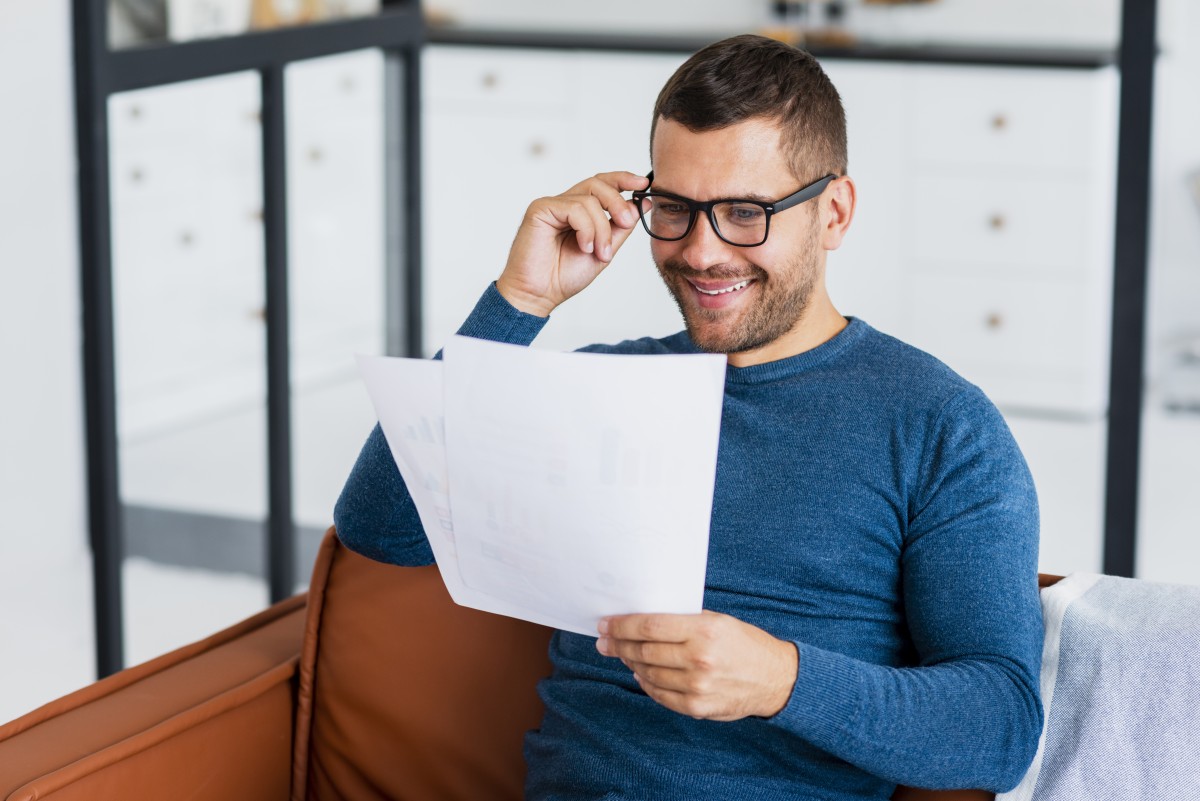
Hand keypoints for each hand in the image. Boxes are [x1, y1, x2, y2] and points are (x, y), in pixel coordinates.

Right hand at [496, 171, 649, 316]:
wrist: (539, 294)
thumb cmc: (564, 276)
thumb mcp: (604, 250)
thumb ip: (621, 228)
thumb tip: (641, 204)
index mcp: (579, 212)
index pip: (603, 185)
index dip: (623, 179)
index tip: (643, 184)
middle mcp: (565, 204)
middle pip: (598, 184)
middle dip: (617, 202)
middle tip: (626, 222)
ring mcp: (552, 205)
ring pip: (589, 200)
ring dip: (602, 229)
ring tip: (600, 252)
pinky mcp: (540, 209)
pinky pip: (574, 209)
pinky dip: (586, 229)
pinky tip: (584, 247)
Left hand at [595, 611, 798, 721]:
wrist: (775, 678)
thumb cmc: (744, 644)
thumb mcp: (717, 621)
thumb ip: (682, 622)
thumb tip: (641, 623)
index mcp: (704, 630)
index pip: (649, 626)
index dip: (621, 625)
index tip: (605, 624)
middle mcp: (699, 659)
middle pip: (644, 651)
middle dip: (618, 645)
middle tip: (604, 641)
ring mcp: (697, 686)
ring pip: (648, 673)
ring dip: (630, 663)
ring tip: (622, 654)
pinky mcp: (697, 707)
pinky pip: (660, 694)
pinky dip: (646, 683)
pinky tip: (640, 674)